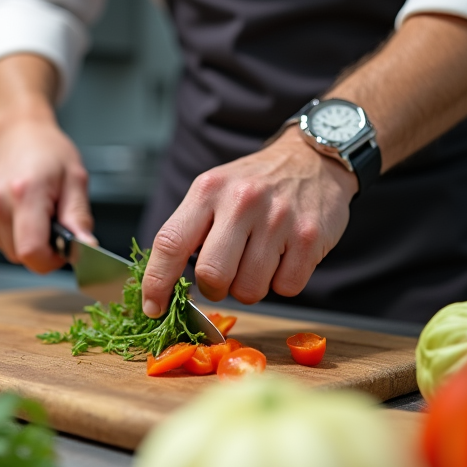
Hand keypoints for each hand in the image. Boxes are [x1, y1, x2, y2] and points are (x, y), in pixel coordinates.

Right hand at [0, 115, 94, 273]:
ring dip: (30, 242)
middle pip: (22, 256)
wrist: (19, 133)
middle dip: (44, 250)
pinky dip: (17, 235)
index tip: (65, 247)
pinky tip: (24, 213)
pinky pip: (1, 242)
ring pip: (11, 252)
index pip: (32, 252)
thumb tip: (87, 248)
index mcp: (25, 193)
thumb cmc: (49, 152)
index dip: (52, 259)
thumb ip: (79, 218)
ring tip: (40, 212)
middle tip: (56, 221)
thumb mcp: (76, 180)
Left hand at [140, 127, 357, 316]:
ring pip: (250, 290)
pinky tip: (284, 257)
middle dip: (214, 289)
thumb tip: (164, 285)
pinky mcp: (309, 238)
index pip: (170, 243)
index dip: (157, 282)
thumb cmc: (255, 184)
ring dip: (250, 287)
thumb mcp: (214, 190)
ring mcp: (278, 219)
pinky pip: (286, 289)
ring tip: (258, 259)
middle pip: (212, 275)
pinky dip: (282, 283)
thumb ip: (190, 230)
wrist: (312, 159)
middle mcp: (242, 202)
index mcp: (209, 190)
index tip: (154, 307)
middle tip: (223, 277)